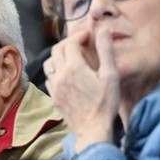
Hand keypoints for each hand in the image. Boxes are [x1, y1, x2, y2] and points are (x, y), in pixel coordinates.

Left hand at [44, 28, 119, 152]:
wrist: (92, 130)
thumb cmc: (105, 103)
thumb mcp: (110, 75)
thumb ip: (105, 51)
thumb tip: (103, 29)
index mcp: (74, 67)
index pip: (70, 43)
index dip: (79, 36)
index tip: (88, 36)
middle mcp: (60, 75)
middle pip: (57, 50)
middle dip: (68, 43)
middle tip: (81, 44)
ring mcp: (54, 87)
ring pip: (49, 63)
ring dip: (59, 56)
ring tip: (73, 58)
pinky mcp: (53, 97)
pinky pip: (49, 78)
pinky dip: (56, 70)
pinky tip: (66, 74)